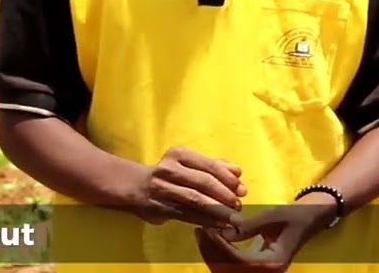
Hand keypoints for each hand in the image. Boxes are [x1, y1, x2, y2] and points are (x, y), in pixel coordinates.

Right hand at [130, 147, 246, 228]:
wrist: (136, 186)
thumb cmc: (169, 174)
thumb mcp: (188, 164)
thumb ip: (213, 166)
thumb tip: (238, 172)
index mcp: (179, 154)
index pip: (209, 165)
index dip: (228, 179)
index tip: (242, 190)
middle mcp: (169, 169)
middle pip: (203, 182)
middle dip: (224, 195)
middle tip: (239, 206)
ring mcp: (162, 188)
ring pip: (195, 200)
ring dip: (218, 210)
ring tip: (233, 219)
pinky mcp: (159, 207)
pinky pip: (187, 214)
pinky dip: (205, 220)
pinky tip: (218, 225)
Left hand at [194, 199, 334, 272]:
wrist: (309, 220)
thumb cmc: (294, 215)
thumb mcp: (272, 216)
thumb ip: (248, 226)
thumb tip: (222, 232)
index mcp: (274, 263)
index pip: (239, 261)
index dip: (220, 246)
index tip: (207, 228)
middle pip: (230, 270)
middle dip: (212, 252)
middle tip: (200, 230)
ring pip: (228, 271)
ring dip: (213, 255)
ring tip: (203, 233)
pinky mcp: (256, 269)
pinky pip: (232, 268)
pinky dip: (220, 255)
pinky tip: (213, 239)